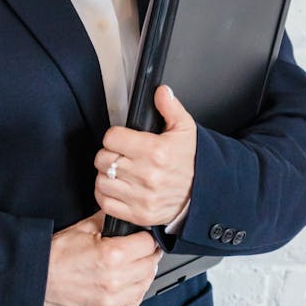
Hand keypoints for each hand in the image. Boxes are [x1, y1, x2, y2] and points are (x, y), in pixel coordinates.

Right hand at [43, 211, 161, 305]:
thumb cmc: (55, 256)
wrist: (36, 281)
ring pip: (144, 286)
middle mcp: (115, 280)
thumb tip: (124, 214)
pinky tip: (125, 285)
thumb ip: (108, 220)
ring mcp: (111, 302)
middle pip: (150, 265)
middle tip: (140, 250)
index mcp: (112, 255)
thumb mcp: (83, 228)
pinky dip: (133, 294)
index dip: (147, 238)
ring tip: (132, 267)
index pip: (148, 244)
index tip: (144, 238)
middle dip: (147, 255)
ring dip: (142, 275)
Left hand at [94, 86, 196, 228]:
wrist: (204, 193)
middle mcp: (147, 175)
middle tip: (119, 155)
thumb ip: (170, 108)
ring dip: (106, 175)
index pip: (112, 138)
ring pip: (102, 181)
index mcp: (155, 151)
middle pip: (103, 159)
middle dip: (108, 154)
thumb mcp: (185, 129)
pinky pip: (106, 203)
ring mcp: (142, 197)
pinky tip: (115, 188)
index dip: (114, 136)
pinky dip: (105, 195)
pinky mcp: (139, 214)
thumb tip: (161, 91)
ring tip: (117, 171)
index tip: (121, 139)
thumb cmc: (192, 162)